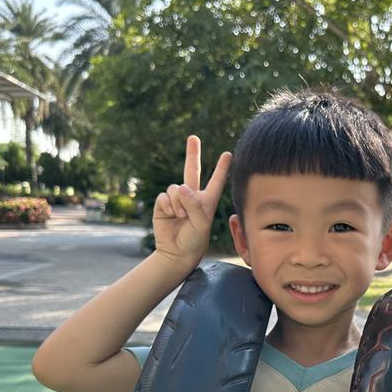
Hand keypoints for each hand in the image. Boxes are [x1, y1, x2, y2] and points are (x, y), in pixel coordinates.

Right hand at [153, 135, 231, 265]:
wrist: (176, 253)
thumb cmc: (194, 241)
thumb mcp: (201, 224)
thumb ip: (194, 204)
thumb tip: (181, 187)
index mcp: (207, 201)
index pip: (216, 181)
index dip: (222, 168)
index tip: (228, 154)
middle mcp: (192, 197)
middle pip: (192, 170)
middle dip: (192, 153)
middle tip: (193, 137)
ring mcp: (177, 200)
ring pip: (176, 188)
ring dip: (178, 202)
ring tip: (181, 216)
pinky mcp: (163, 204)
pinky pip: (164, 197)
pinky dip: (168, 206)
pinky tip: (171, 216)